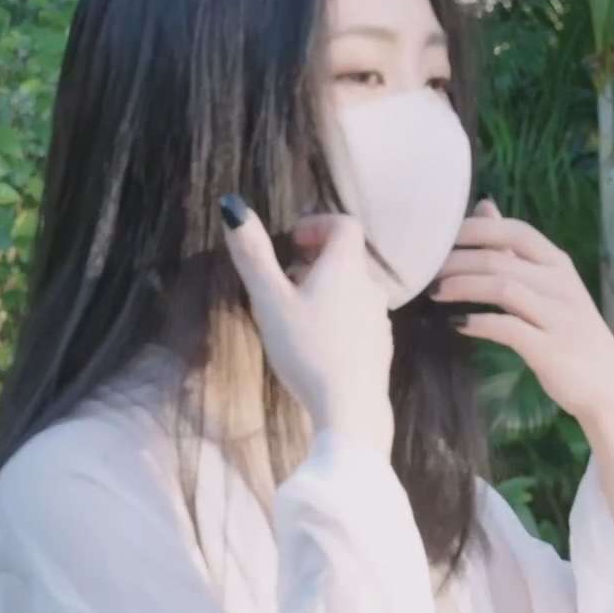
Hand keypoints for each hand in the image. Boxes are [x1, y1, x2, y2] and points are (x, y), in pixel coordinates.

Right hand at [219, 194, 394, 456]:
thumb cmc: (307, 348)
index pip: (344, 224)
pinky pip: (358, 316)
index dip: (318, 224)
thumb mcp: (270, 300)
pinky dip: (337, 314)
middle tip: (284, 279)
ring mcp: (379, 318)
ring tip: (295, 312)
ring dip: (325, 289)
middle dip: (315, 259)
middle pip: (347, 257)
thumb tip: (234, 206)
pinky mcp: (379, 346)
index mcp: (346, 267)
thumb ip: (254, 255)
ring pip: (352, 288)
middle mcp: (370, 285)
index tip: (292, 242)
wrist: (350, 406)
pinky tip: (316, 342)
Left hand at [431, 198, 613, 428]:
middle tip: (426, 271)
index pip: (515, 231)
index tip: (441, 238)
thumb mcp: (548, 286)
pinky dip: (479, 323)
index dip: (474, 229)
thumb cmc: (570, 334)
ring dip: (462, 287)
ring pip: (502, 287)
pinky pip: (508, 328)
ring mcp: (557, 316)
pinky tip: (458, 325)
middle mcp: (560, 284)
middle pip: (500, 258)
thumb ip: (514, 251)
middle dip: (456, 261)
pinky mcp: (549, 349)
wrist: (609, 388)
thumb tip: (484, 207)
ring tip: (436, 294)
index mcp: (559, 264)